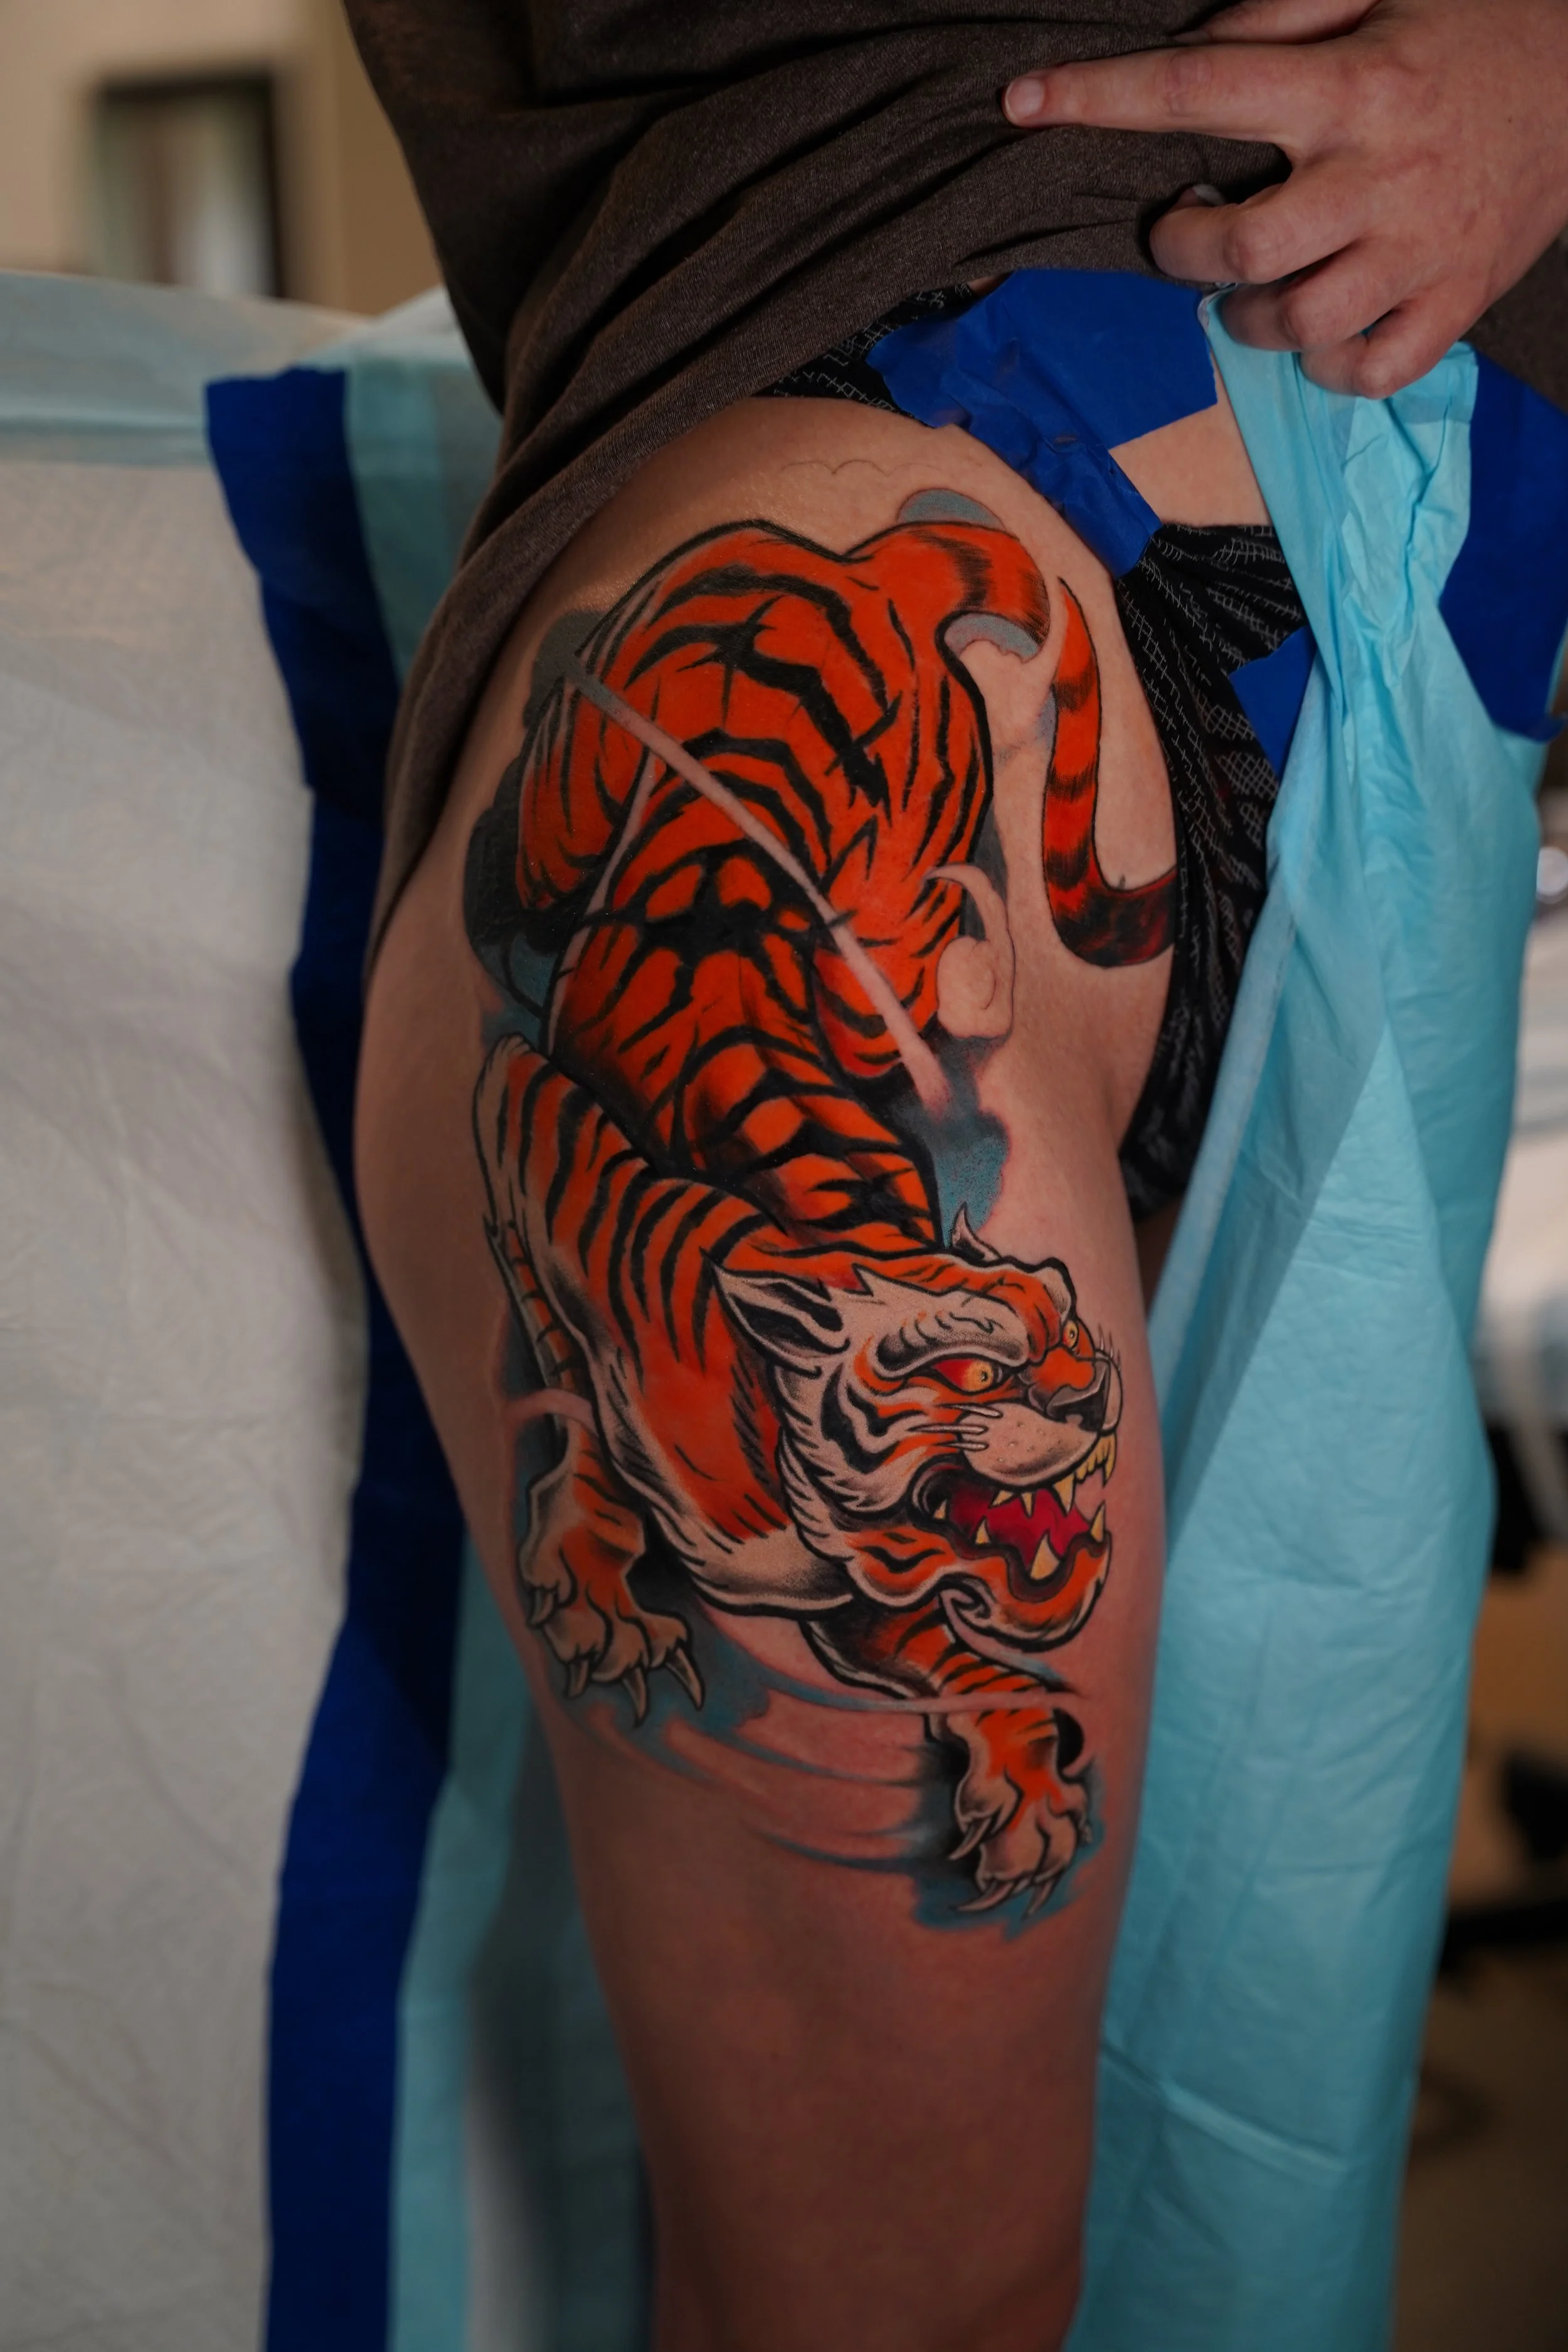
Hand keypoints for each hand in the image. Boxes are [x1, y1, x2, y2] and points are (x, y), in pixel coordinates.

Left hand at [1003, 0, 1567, 396]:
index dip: (1100, 97)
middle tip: (1185, 224)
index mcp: (1354, 84)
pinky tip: (1320, 333)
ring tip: (1250, 283)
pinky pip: (1367, 371)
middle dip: (1184, 248)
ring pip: (1296, 324)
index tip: (1025, 103)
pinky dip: (1327, 368)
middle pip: (1241, 249)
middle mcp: (1381, 176)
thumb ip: (1282, 10)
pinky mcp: (1456, 303)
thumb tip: (1193, 48)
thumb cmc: (1475, 25)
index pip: (1199, 86)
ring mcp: (1421, 250)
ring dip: (1248, 316)